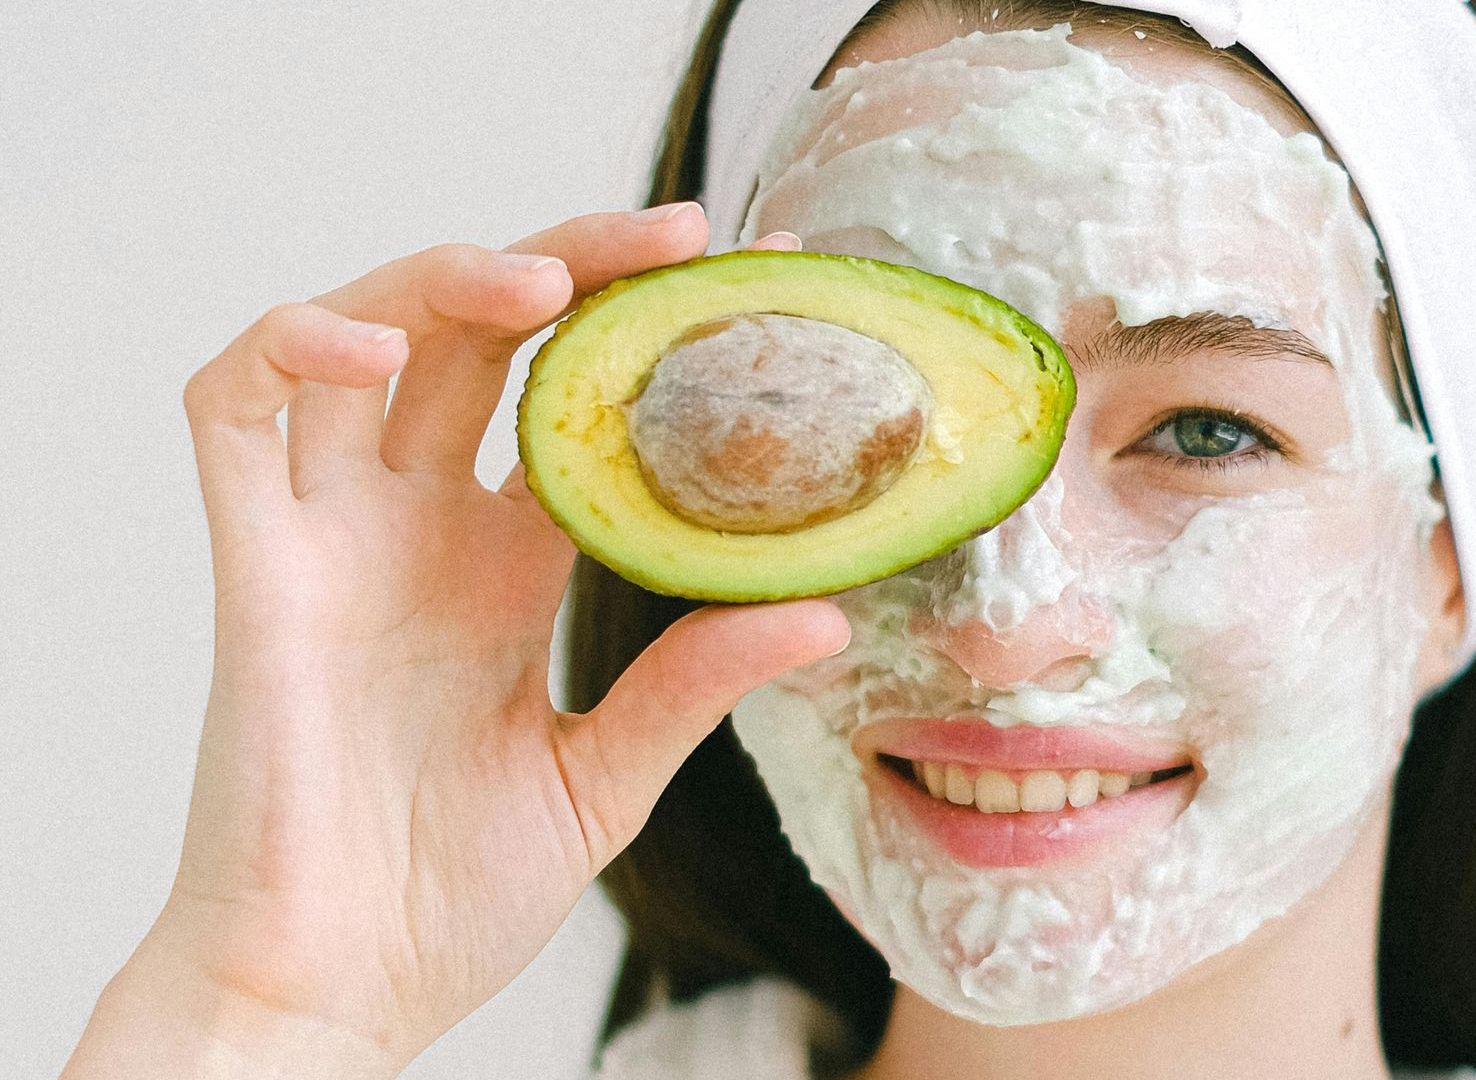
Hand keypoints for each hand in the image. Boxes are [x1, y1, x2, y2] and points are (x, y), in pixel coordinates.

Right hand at [61, 207, 845, 1078]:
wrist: (337, 994)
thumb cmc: (447, 896)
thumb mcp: (605, 775)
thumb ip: (693, 682)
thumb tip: (826, 616)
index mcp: (507, 566)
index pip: (577, 401)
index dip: (647, 331)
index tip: (750, 283)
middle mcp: (421, 530)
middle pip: (483, 337)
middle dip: (573, 263)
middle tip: (679, 238)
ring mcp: (335, 538)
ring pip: (364, 336)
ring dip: (446, 276)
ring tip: (550, 280)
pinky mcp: (254, 566)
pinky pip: (235, 409)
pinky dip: (292, 347)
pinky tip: (376, 348)